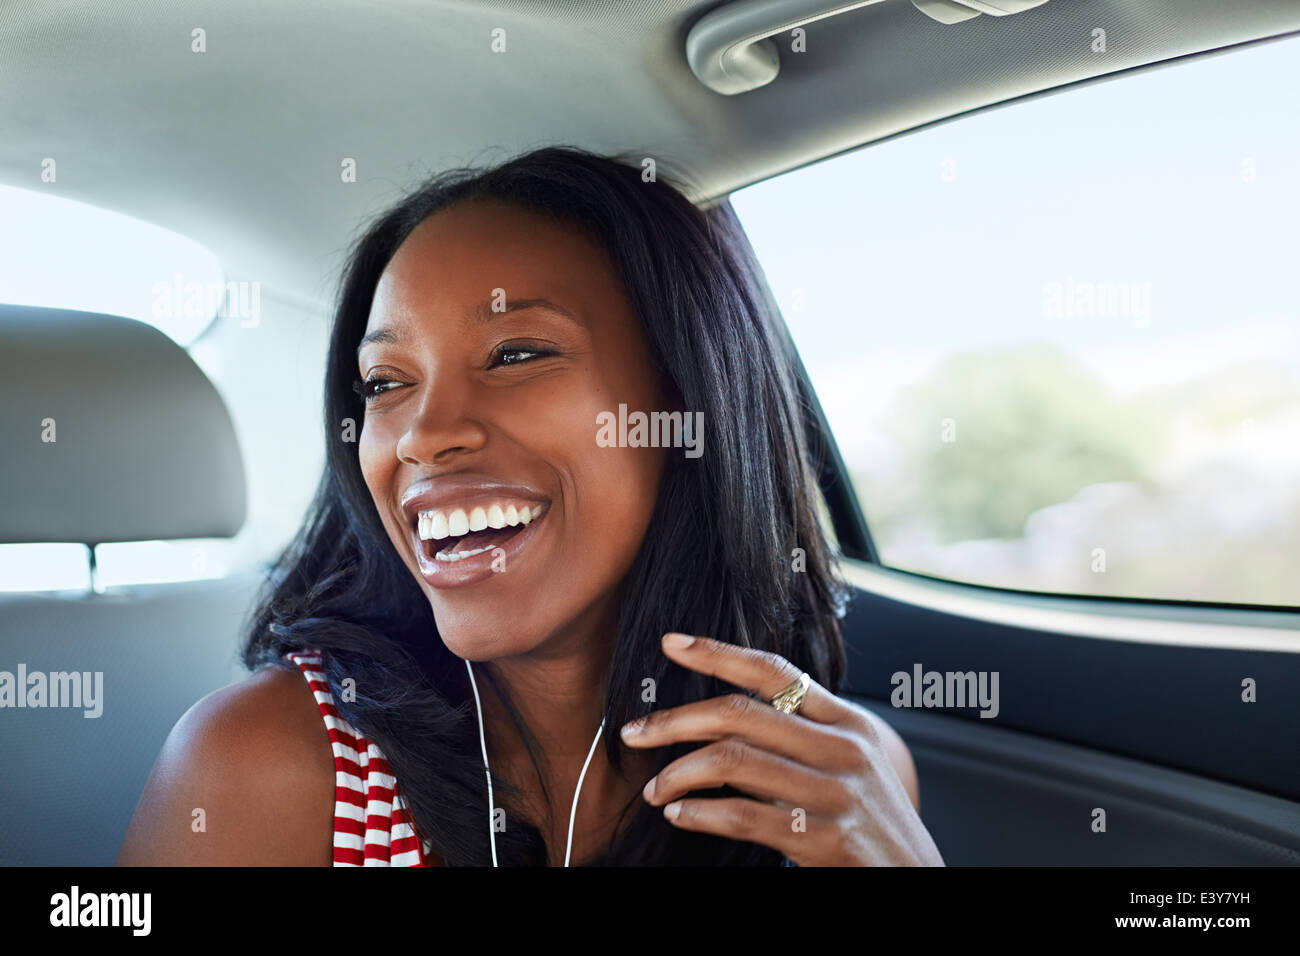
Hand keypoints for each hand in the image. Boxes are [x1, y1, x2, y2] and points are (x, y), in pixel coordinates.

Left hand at [619, 632, 944, 865]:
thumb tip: (726, 718)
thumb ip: (804, 734)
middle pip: (740, 713)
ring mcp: (836, 793)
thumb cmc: (872, 822)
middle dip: (675, 720)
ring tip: (655, 790)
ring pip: (733, 762)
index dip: (718, 652)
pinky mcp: (825, 839)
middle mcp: (844, 748)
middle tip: (634, 732)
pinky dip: (699, 813)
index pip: (774, 672)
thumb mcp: (851, 763)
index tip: (670, 643)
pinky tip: (680, 815)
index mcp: (848, 721)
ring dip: (678, 774)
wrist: (916, 879)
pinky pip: (742, 816)